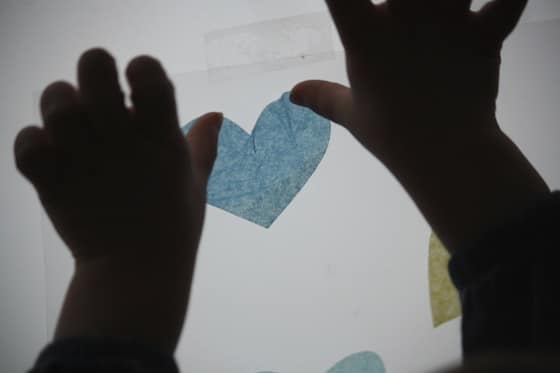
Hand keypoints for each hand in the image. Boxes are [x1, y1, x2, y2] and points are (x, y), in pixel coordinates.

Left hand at [14, 48, 221, 352]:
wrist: (138, 272)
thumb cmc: (174, 223)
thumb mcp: (196, 178)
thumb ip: (204, 142)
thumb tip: (216, 113)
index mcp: (161, 134)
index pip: (147, 69)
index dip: (142, 68)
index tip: (140, 89)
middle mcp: (122, 138)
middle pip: (93, 67)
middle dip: (94, 69)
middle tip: (98, 92)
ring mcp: (85, 159)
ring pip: (56, 100)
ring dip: (60, 102)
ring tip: (71, 122)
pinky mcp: (53, 182)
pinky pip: (28, 143)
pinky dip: (33, 143)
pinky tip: (51, 153)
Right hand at [292, 0, 527, 157]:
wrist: (443, 155)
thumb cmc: (391, 135)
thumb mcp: (351, 114)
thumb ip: (323, 97)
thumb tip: (293, 93)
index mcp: (365, 38)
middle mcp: (404, 20)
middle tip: (405, 5)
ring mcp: (446, 23)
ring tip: (445, 3)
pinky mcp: (485, 34)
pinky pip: (506, 2)